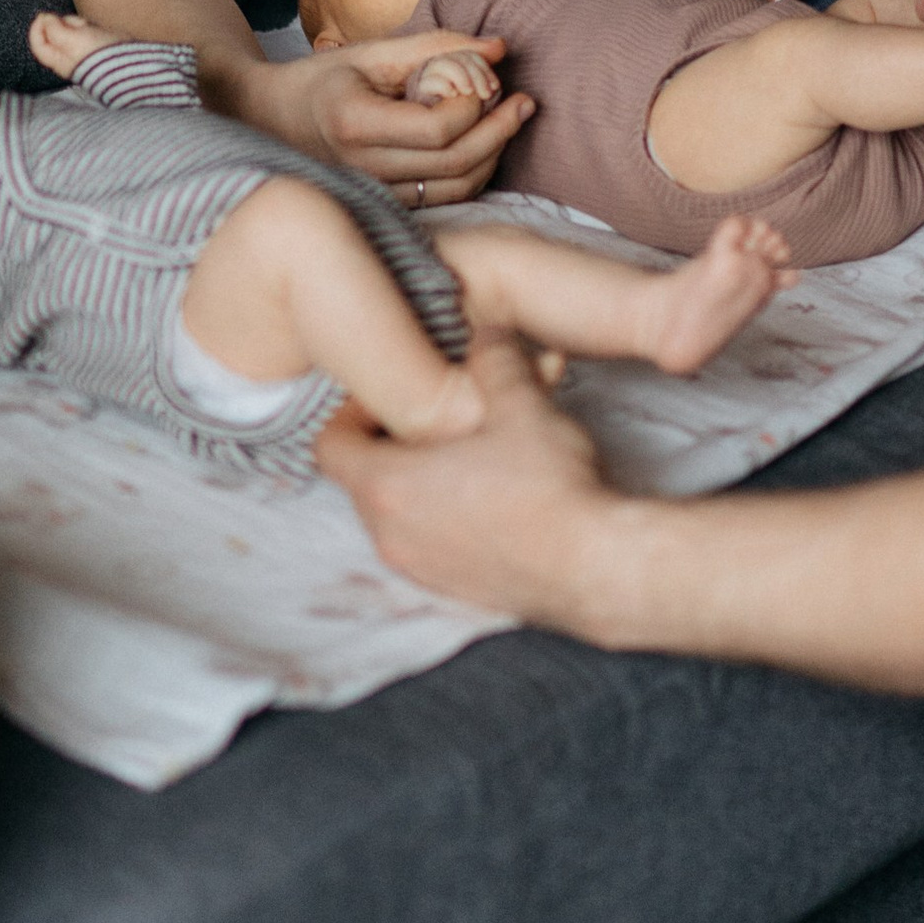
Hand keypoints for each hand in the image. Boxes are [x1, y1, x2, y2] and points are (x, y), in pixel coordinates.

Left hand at [27, 10, 119, 79]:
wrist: (127, 60)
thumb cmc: (98, 53)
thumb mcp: (72, 40)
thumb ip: (54, 30)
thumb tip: (44, 19)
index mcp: (58, 60)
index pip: (38, 44)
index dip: (37, 29)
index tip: (44, 15)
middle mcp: (66, 57)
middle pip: (52, 34)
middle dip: (61, 24)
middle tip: (75, 25)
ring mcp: (79, 50)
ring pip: (68, 30)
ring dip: (75, 24)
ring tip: (87, 27)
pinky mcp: (92, 43)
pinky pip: (82, 30)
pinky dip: (85, 25)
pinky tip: (94, 29)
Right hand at [228, 33, 533, 203]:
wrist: (270, 120)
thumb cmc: (320, 79)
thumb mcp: (372, 53)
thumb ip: (435, 46)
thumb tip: (500, 47)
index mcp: (354, 124)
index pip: (436, 129)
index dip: (473, 108)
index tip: (485, 81)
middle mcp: (362, 167)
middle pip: (453, 163)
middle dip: (499, 131)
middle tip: (525, 102)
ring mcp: (372, 192)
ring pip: (456, 187)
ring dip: (493, 154)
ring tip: (512, 118)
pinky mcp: (384, 204)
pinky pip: (444, 197)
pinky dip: (474, 173)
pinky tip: (486, 144)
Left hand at [317, 330, 633, 616]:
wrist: (595, 567)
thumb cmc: (549, 489)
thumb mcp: (520, 402)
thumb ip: (493, 358)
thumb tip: (485, 331)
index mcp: (387, 486)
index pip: (329, 444)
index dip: (352, 411)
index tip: (392, 393)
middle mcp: (390, 534)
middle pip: (361, 479)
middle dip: (390, 445)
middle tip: (434, 418)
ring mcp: (420, 569)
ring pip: (396, 515)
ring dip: (418, 484)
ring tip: (467, 456)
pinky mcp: (452, 591)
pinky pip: (428, 546)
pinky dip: (443, 520)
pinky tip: (491, 498)